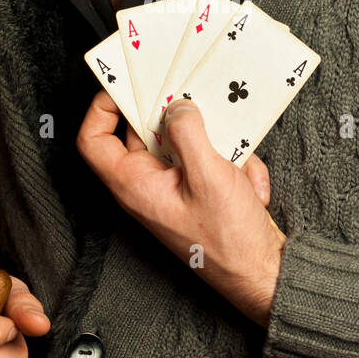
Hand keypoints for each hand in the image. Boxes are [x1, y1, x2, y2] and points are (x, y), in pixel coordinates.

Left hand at [76, 91, 285, 326]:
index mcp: (134, 185)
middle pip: (146, 131)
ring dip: (219, 147)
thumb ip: (187, 134)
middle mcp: (148, 185)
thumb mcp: (208, 176)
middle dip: (178, 117)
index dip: (102, 108)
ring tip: (238, 168)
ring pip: (187, 142)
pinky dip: (235, 166)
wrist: (264, 273)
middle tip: (195, 96)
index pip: (94, 141)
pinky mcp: (199, 188)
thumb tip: (178, 108)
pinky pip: (211, 159)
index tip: (125, 84)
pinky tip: (250, 187)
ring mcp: (175, 186)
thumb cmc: (229, 239)